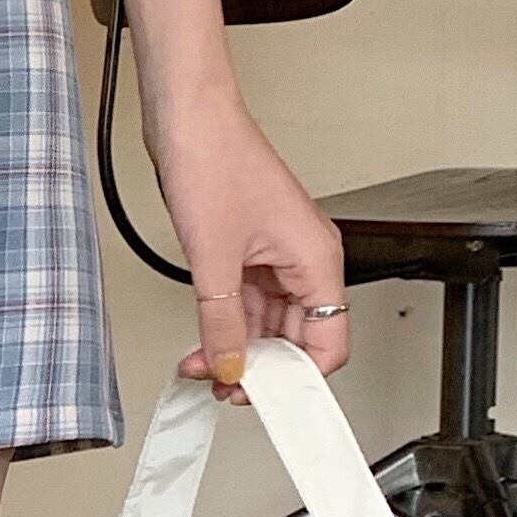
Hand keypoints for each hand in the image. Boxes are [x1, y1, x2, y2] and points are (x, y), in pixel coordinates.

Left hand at [147, 88, 348, 398]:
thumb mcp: (214, 258)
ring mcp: (276, 254)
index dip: (298, 379)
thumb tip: (227, 367)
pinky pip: (246, 302)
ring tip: (202, 371)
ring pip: (268, 323)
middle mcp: (304, 258)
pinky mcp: (247, 249)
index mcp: (318, 259)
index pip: (329, 343)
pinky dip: (225, 326)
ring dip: (237, 349)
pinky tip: (202, 344)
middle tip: (223, 389)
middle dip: (261, 367)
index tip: (264, 399)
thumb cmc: (215, 160)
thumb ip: (222, 322)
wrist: (187, 117)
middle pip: (297, 337)